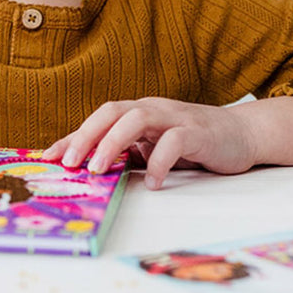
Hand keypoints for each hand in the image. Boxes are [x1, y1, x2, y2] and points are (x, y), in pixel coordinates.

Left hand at [41, 97, 256, 189]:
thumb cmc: (193, 143)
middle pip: (111, 111)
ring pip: (136, 119)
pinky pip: (174, 141)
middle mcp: (152, 109)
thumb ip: (129, 155)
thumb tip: (92, 172)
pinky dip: (159, 161)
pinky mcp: (198, 131)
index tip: (49, 158)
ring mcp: (175, 117)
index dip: (73, 137)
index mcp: (137, 112)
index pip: (98, 120)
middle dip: (86, 136)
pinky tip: (152, 182)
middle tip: (69, 164)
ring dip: (112, 143)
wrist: (243, 134)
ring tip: (99, 170)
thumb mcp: (154, 148)